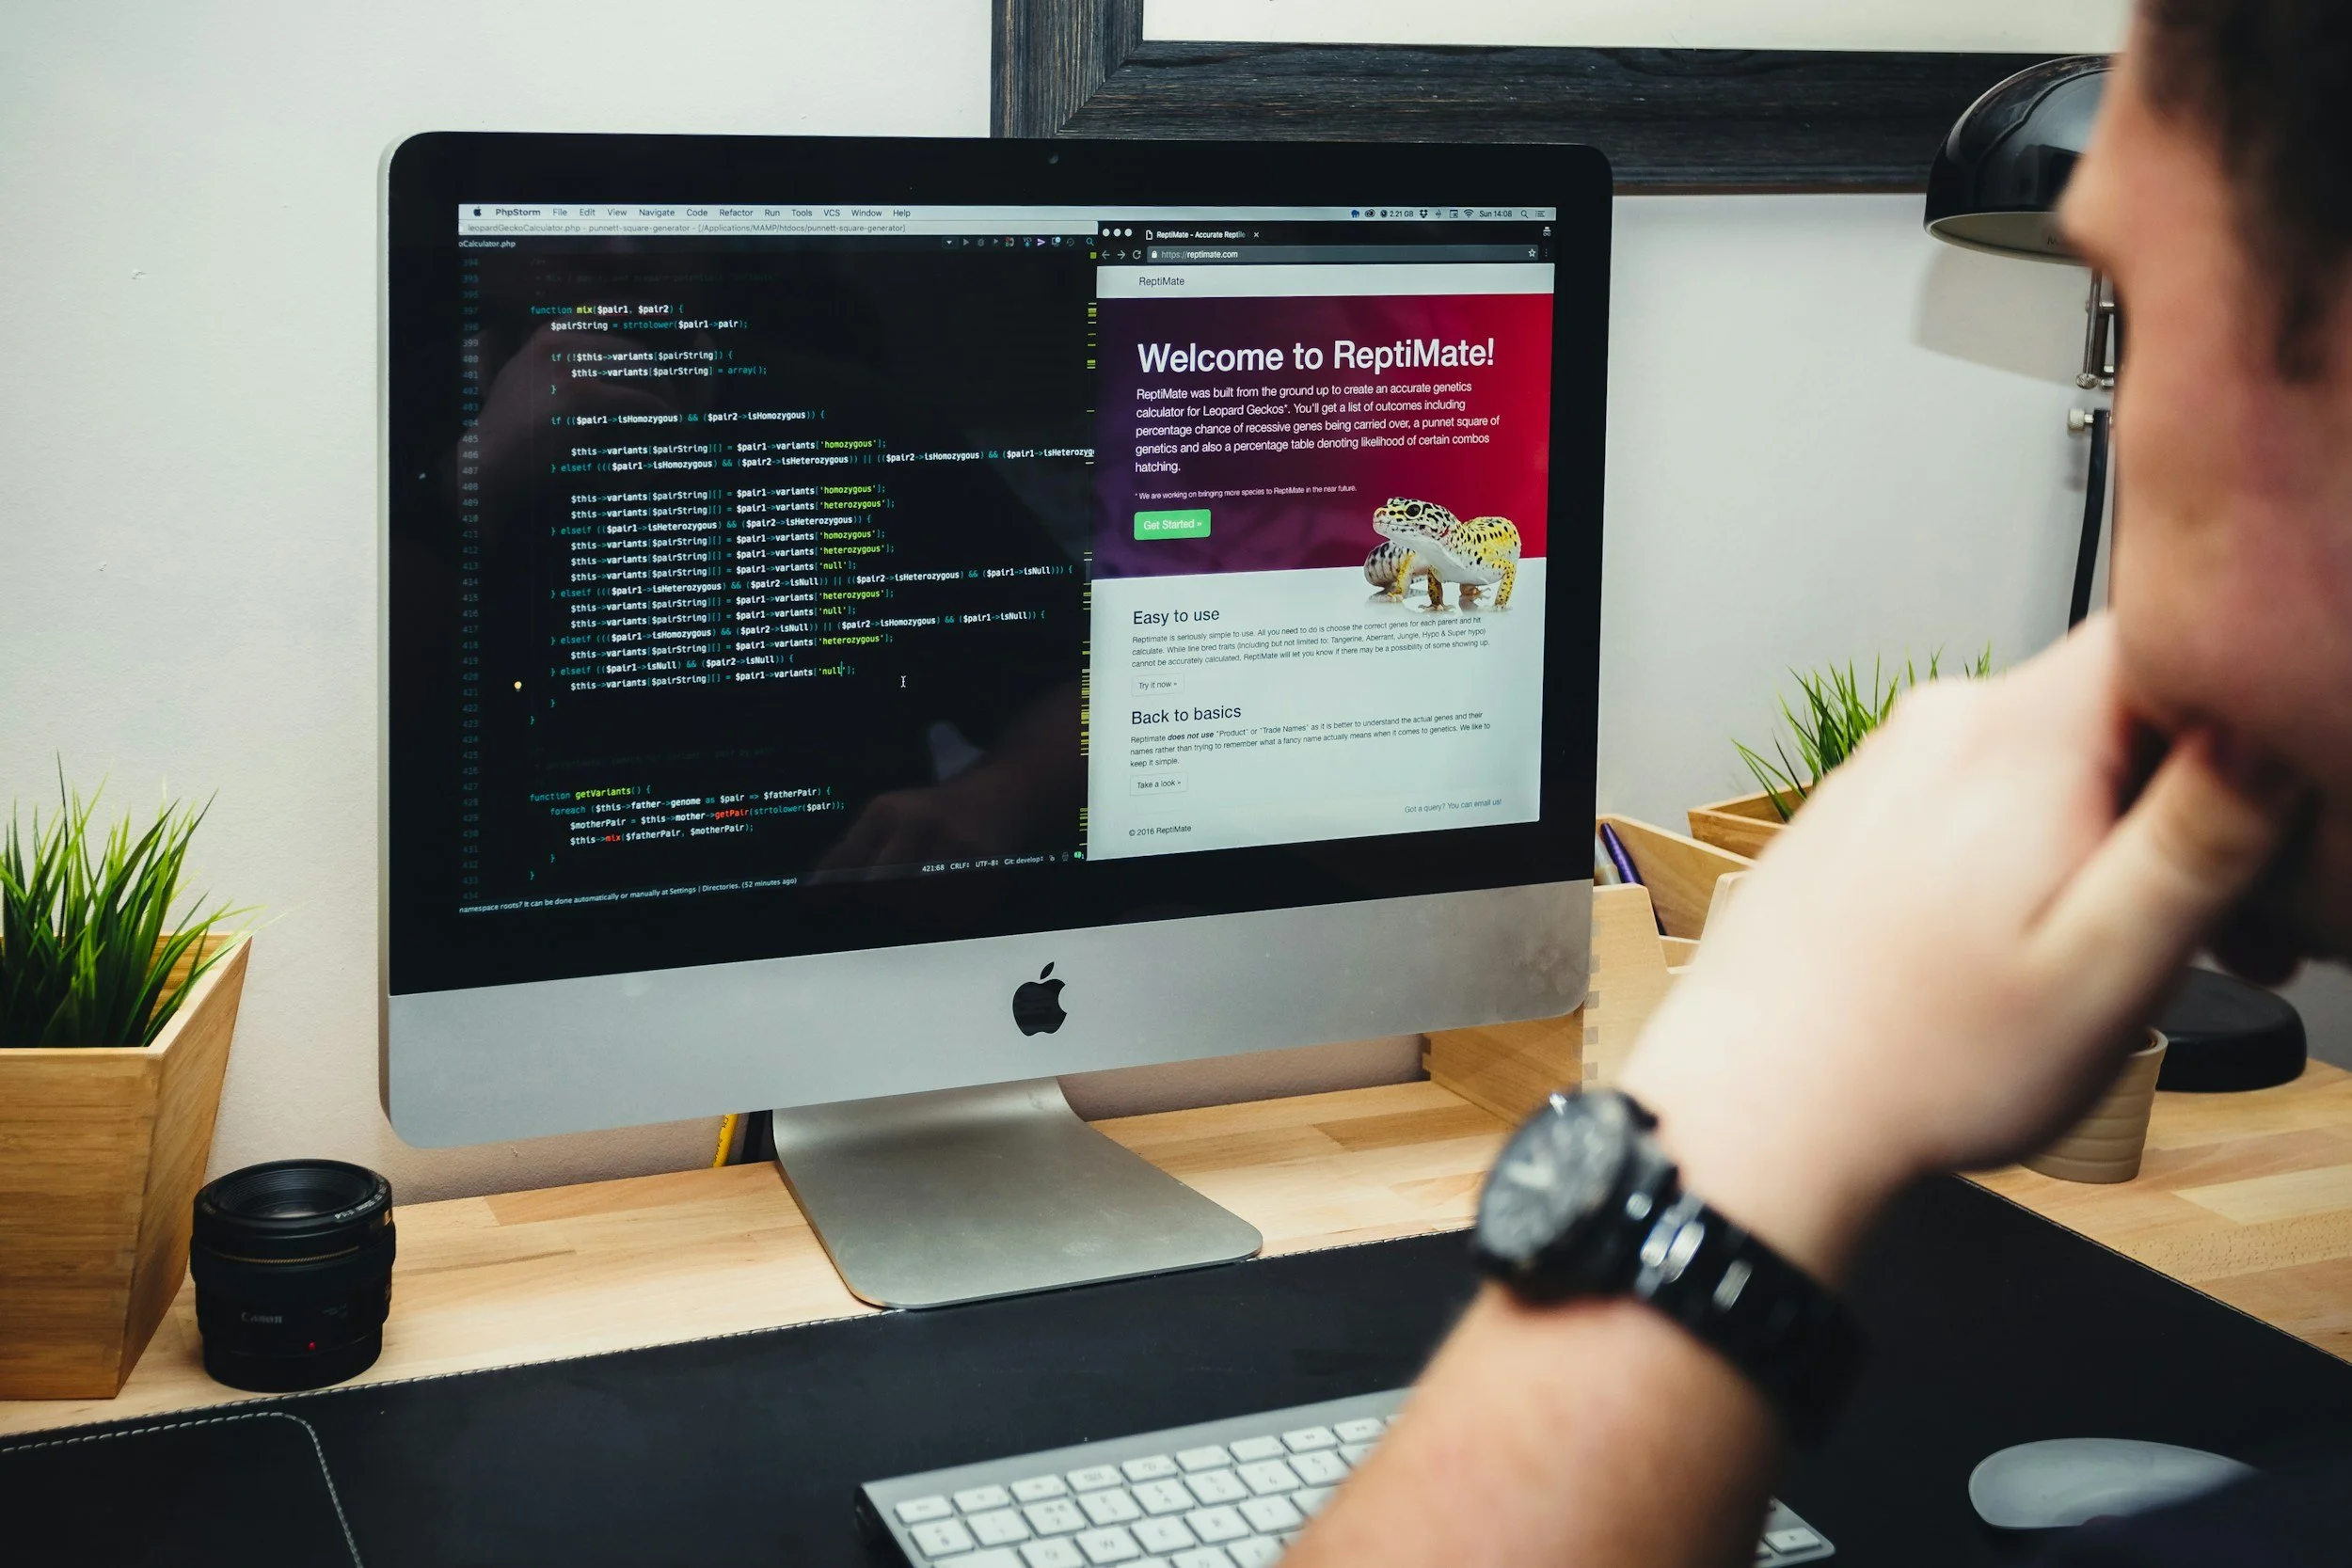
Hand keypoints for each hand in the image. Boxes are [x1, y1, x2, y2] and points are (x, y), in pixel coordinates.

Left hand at [1618, 617, 2302, 1281]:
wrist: (1756, 1113)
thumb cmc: (1922, 1063)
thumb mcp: (2110, 965)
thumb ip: (2202, 837)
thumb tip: (2270, 725)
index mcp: (2017, 737)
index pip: (2168, 643)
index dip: (2245, 717)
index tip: (2270, 822)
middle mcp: (1944, 724)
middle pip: (2117, 712)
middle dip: (2191, 808)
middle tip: (2239, 933)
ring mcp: (1892, 765)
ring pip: (2052, 764)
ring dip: (2115, 843)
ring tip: (2129, 961)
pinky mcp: (1862, 812)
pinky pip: (1980, 801)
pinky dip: (2034, 857)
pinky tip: (2034, 950)